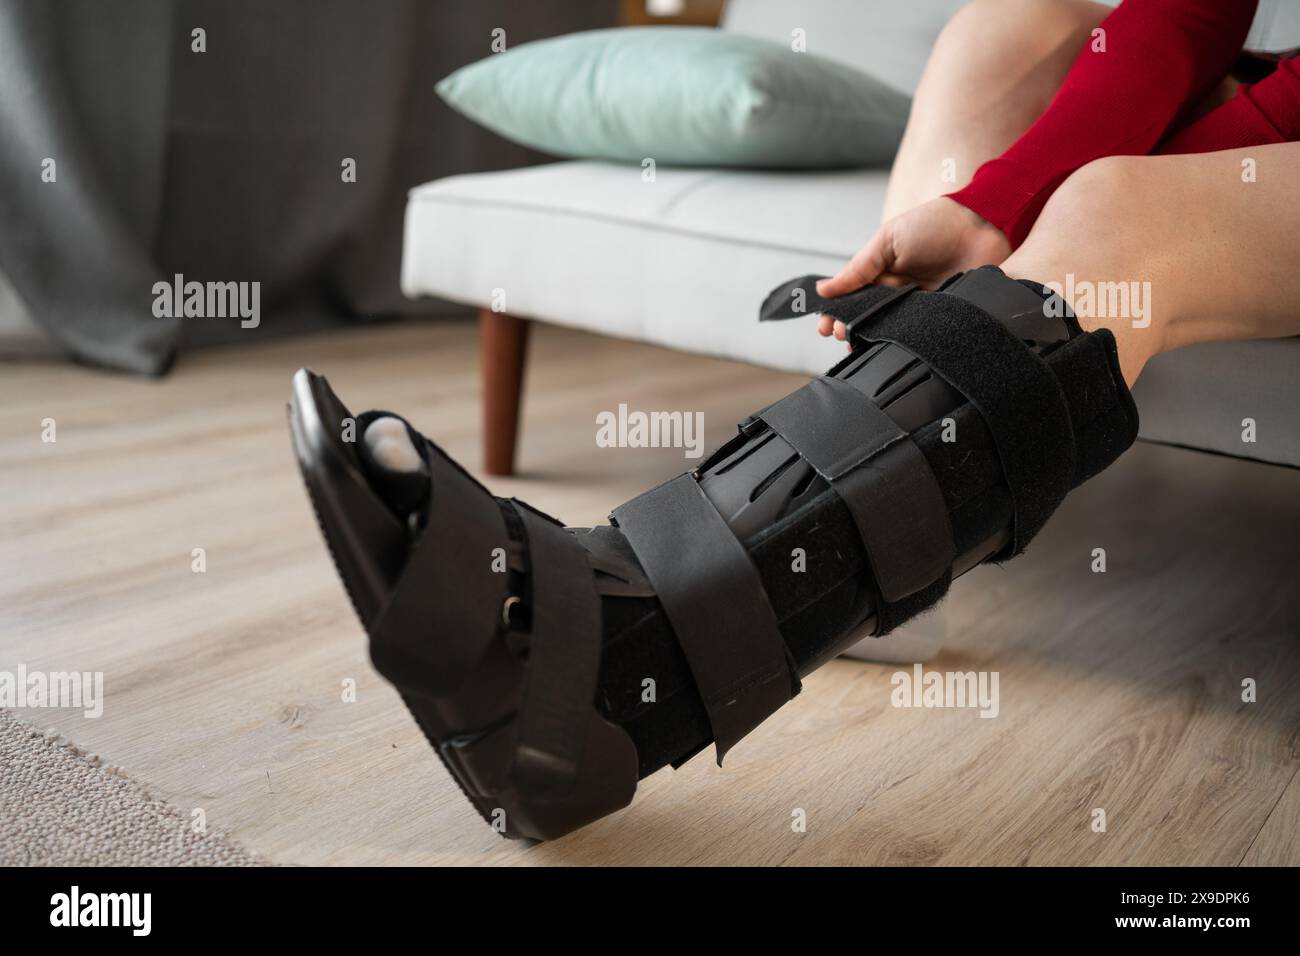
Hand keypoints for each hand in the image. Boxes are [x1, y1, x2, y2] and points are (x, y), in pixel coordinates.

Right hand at [816, 197, 1010, 339]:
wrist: (982, 226)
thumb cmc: (933, 225)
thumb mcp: (887, 240)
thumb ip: (858, 268)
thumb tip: (823, 289)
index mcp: (881, 272)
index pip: (852, 298)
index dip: (836, 312)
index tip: (825, 326)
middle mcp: (896, 291)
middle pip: (867, 317)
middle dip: (849, 328)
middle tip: (839, 335)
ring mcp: (917, 305)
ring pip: (889, 329)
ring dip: (872, 337)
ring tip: (857, 343)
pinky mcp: (938, 316)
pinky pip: (916, 332)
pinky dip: (902, 340)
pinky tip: (888, 345)